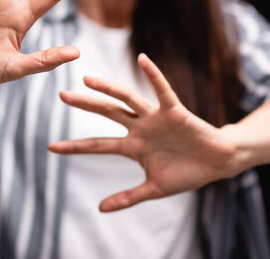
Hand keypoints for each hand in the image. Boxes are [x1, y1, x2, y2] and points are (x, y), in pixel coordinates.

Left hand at [48, 53, 238, 211]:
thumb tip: (100, 209)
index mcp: (132, 146)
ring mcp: (155, 118)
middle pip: (106, 113)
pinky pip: (163, 90)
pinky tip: (143, 59)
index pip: (97, 145)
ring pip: (127, 99)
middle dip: (84, 104)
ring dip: (108, 88)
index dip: (75, 146)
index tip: (51, 147)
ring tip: (87, 79)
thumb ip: (127, 198)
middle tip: (61, 95)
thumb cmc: (186, 173)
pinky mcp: (175, 111)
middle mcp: (139, 128)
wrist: (217, 164)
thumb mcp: (154, 190)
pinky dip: (154, 75)